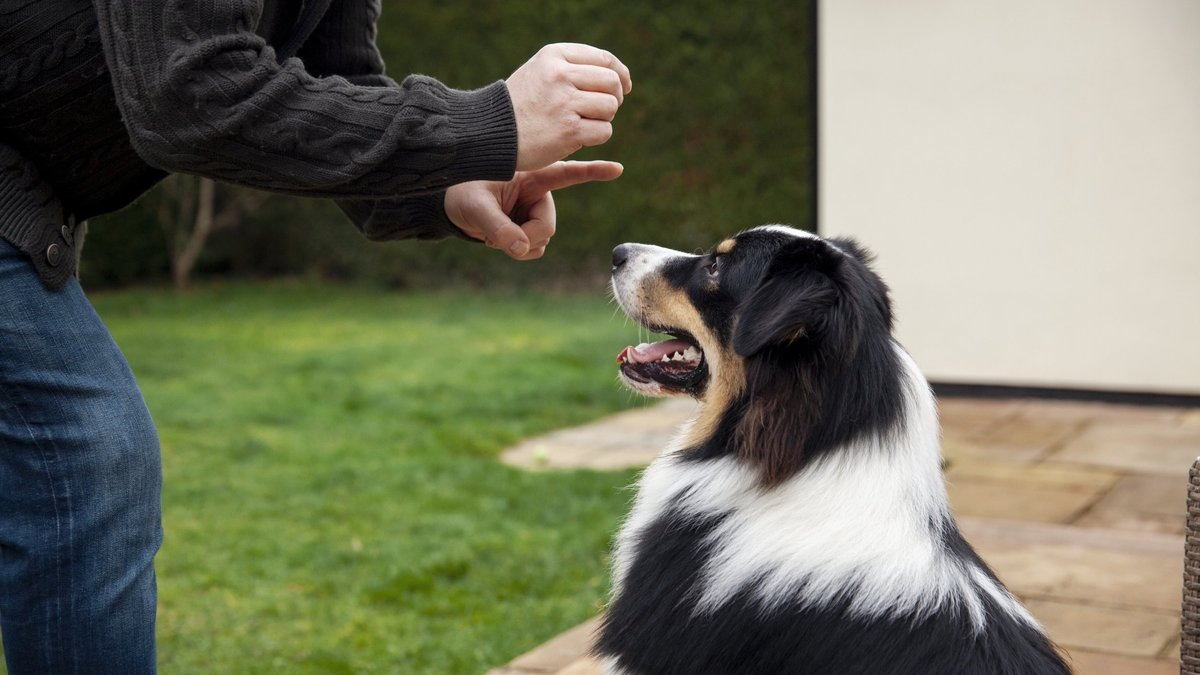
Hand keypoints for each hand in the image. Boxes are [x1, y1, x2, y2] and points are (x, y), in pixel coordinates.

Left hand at [445, 160, 622, 259]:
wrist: (450, 206)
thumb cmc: (460, 193)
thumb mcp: (473, 207)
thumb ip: (496, 228)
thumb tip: (520, 249)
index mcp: (531, 175)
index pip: (567, 173)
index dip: (593, 172)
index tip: (618, 169)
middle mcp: (537, 193)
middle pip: (547, 226)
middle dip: (525, 238)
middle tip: (497, 238)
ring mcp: (534, 212)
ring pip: (541, 240)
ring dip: (519, 244)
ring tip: (492, 233)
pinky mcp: (528, 227)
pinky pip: (534, 248)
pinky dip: (517, 250)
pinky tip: (498, 239)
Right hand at [506, 43, 632, 171]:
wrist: (490, 133)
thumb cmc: (520, 105)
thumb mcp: (540, 72)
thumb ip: (573, 68)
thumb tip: (619, 78)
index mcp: (554, 55)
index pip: (604, 59)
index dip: (620, 74)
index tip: (624, 87)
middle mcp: (559, 75)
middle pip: (612, 82)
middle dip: (615, 98)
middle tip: (601, 110)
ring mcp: (564, 103)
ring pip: (610, 107)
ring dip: (603, 119)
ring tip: (582, 123)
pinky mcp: (568, 130)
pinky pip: (604, 131)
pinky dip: (596, 137)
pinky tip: (578, 137)